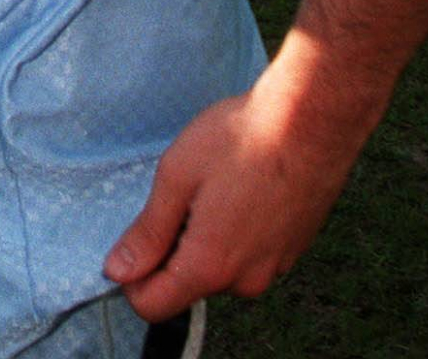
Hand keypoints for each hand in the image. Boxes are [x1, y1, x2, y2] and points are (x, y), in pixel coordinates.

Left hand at [103, 68, 363, 319]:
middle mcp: (244, 280)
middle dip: (174, 246)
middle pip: (187, 284)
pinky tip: (242, 188)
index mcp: (209, 266)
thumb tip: (117, 271)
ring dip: (207, 237)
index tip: (135, 236)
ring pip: (220, 268)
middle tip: (183, 192)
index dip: (132, 276)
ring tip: (216, 184)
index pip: (153, 305)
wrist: (310, 122)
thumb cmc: (241, 140)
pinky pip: (249, 255)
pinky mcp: (292, 251)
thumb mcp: (177, 176)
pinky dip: (237, 232)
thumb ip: (148, 231)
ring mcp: (273, 268)